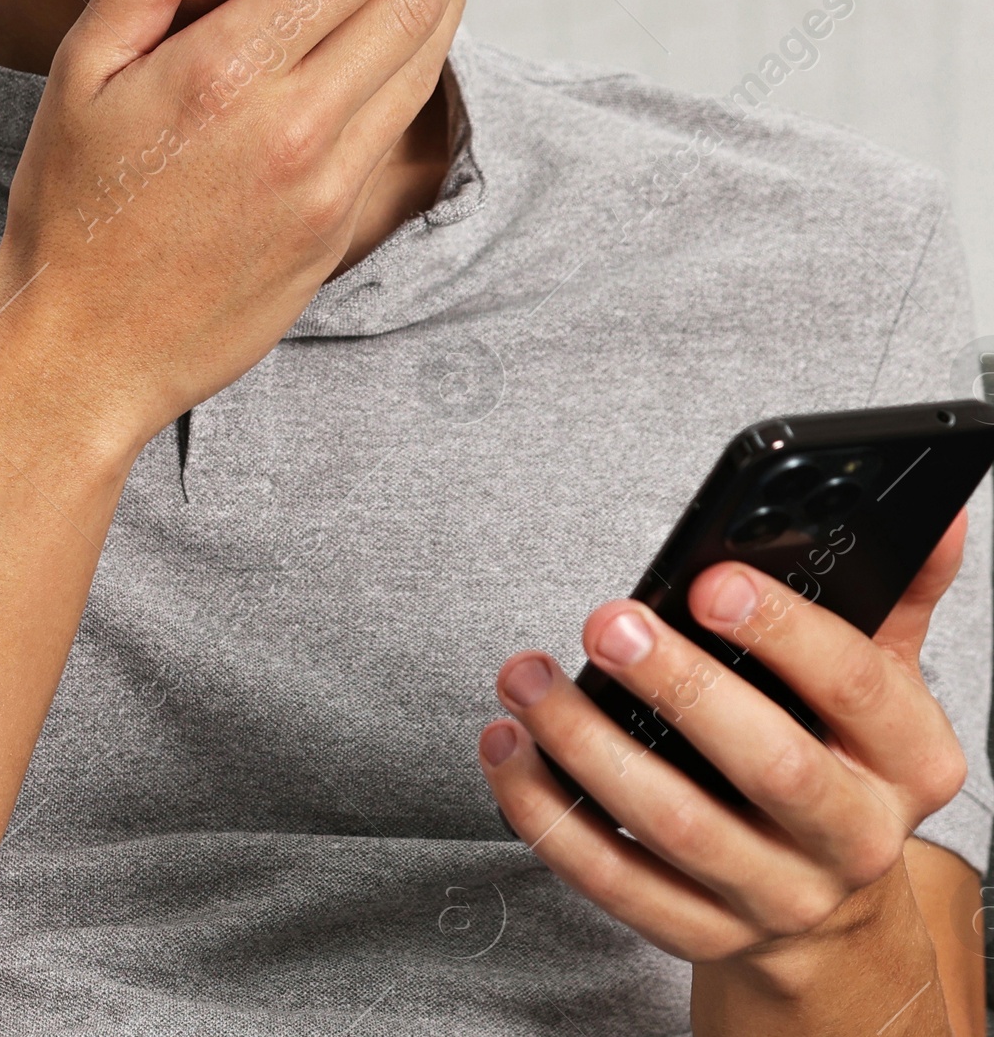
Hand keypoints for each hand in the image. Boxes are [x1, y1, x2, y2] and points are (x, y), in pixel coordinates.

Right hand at [0, 0, 486, 452]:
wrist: (84, 350)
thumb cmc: (71, 206)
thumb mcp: (79, 69)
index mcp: (224, 75)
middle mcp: (292, 126)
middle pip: (410, 1)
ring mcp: (327, 183)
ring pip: (421, 62)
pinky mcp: (339, 226)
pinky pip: (400, 121)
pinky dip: (425, 58)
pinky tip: (420, 25)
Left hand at [479, 515, 970, 999]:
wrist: (833, 905)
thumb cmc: (842, 754)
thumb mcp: (884, 676)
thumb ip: (897, 592)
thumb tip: (938, 513)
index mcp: (909, 760)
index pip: (857, 688)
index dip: (787, 632)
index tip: (710, 581)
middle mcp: (854, 837)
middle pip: (771, 765)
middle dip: (680, 687)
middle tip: (607, 621)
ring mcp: (778, 895)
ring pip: (679, 829)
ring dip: (589, 747)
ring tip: (529, 677)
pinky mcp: (704, 933)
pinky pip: (617, 883)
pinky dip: (552, 817)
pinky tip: (509, 748)